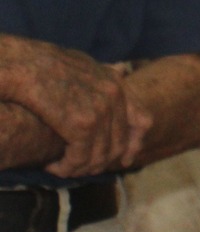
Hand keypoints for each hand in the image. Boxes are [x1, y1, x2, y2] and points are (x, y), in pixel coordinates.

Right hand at [0, 36, 146, 175]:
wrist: (25, 64)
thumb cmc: (45, 63)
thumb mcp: (84, 62)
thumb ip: (103, 73)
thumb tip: (121, 70)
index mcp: (116, 83)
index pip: (143, 121)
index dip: (133, 145)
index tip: (124, 160)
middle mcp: (114, 97)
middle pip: (119, 144)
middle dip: (99, 162)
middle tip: (79, 168)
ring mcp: (101, 111)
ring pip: (99, 156)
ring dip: (80, 168)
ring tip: (62, 168)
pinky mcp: (81, 125)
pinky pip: (80, 158)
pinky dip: (66, 168)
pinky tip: (51, 166)